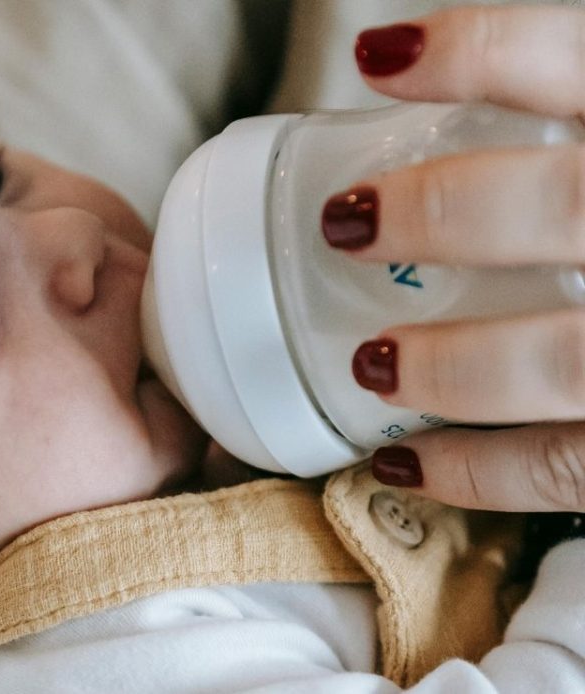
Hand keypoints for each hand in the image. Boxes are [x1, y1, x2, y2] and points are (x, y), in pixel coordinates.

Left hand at [335, 5, 584, 511]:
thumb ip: (574, 124)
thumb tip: (441, 96)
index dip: (482, 48)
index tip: (384, 62)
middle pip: (566, 208)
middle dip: (443, 213)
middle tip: (350, 225)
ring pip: (563, 359)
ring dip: (451, 366)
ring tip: (374, 362)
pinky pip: (572, 468)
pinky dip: (477, 472)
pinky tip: (406, 460)